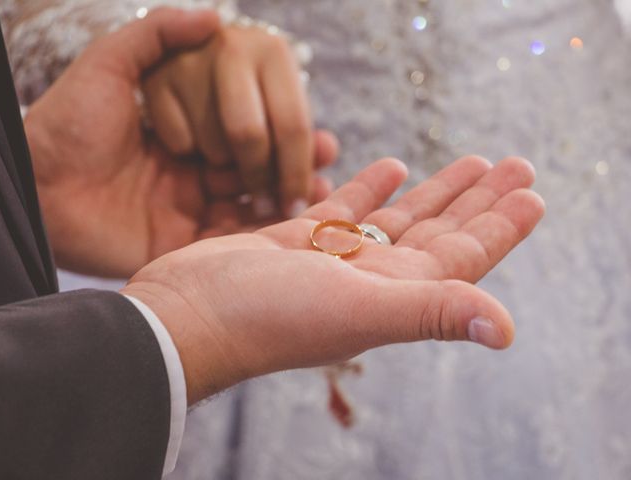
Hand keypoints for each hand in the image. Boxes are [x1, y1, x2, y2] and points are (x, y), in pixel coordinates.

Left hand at [24, 9, 334, 277]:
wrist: (34, 188)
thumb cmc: (67, 123)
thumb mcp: (108, 66)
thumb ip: (158, 34)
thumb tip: (215, 14)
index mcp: (187, 122)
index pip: (248, 120)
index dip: (279, 124)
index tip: (308, 120)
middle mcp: (196, 162)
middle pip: (257, 160)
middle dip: (291, 157)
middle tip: (323, 153)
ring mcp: (193, 202)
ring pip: (253, 196)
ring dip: (291, 188)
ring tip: (323, 182)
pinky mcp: (186, 239)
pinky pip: (235, 234)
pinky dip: (268, 227)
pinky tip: (299, 215)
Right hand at [121, 156, 544, 403]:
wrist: (189, 315)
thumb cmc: (268, 317)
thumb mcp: (358, 309)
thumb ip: (431, 311)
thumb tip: (505, 331)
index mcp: (394, 293)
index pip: (464, 256)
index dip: (500, 226)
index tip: (531, 192)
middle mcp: (371, 279)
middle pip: (440, 232)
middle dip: (478, 200)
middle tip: (514, 166)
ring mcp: (334, 260)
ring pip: (398, 219)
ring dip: (435, 191)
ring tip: (468, 161)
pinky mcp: (298, 241)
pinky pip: (346, 210)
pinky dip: (371, 189)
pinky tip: (392, 166)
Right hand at [142, 22, 337, 216]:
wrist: (194, 54)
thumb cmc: (250, 93)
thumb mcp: (279, 108)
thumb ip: (301, 141)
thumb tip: (324, 174)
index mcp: (274, 53)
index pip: (292, 125)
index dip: (296, 175)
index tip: (296, 208)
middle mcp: (232, 47)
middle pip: (249, 136)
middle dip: (258, 179)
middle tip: (262, 204)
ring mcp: (188, 61)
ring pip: (213, 144)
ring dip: (222, 166)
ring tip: (226, 160)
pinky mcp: (154, 79)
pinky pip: (180, 142)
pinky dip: (190, 153)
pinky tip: (194, 144)